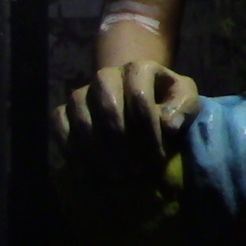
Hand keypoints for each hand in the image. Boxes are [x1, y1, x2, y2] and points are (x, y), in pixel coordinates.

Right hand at [52, 60, 200, 177]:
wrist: (138, 98)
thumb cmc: (166, 102)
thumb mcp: (185, 99)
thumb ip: (184, 107)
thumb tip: (168, 125)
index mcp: (138, 68)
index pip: (140, 100)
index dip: (149, 133)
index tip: (157, 159)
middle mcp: (106, 75)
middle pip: (109, 109)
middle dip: (124, 144)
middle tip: (136, 171)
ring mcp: (82, 92)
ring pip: (83, 120)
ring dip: (100, 153)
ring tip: (117, 176)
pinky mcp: (64, 110)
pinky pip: (59, 127)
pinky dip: (72, 150)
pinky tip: (89, 172)